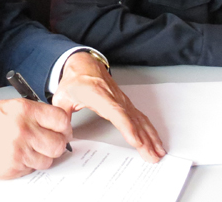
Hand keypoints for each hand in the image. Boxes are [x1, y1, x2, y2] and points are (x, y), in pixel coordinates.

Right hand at [0, 98, 71, 178]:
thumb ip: (31, 112)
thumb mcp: (5, 105)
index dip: (64, 125)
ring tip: (31, 148)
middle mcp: (24, 130)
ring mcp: (19, 151)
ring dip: (44, 155)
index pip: (60, 119)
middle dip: (58, 143)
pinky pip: (33, 169)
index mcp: (23, 110)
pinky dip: (29, 164)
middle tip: (52, 141)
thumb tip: (51, 121)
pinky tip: (18, 155)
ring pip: (48, 159)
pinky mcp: (13, 168)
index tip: (63, 128)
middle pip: (59, 143)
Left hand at [50, 52, 164, 162]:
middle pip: (134, 120)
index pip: (117, 114)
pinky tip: (155, 140)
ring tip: (159, 152)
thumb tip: (64, 135)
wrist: (83, 64)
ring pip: (140, 120)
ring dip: (151, 137)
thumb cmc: (75, 80)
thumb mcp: (62, 97)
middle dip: (145, 140)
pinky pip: (140, 118)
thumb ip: (63, 116)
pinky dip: (150, 130)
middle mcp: (115, 98)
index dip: (128, 128)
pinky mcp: (126, 104)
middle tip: (153, 156)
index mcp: (99, 95)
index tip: (137, 142)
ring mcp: (123, 101)